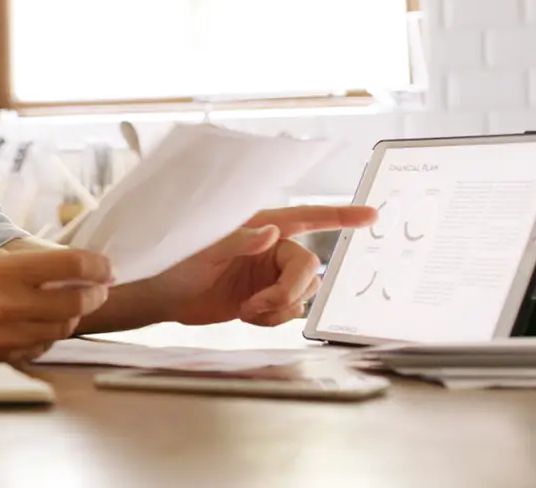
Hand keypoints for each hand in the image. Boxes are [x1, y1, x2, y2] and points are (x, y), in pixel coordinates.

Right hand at [0, 248, 113, 362]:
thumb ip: (24, 265)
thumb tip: (68, 266)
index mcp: (5, 272)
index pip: (71, 265)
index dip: (98, 265)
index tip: (107, 267)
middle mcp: (11, 304)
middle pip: (77, 301)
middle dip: (96, 294)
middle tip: (99, 289)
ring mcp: (9, 335)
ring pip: (63, 328)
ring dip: (72, 316)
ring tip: (69, 306)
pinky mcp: (4, 358)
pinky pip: (42, 348)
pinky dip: (49, 336)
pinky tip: (41, 326)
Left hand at [129, 205, 377, 328]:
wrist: (163, 296)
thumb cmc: (174, 262)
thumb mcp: (202, 249)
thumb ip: (238, 240)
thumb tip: (272, 233)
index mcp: (259, 226)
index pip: (306, 216)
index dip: (340, 216)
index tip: (372, 215)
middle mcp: (271, 249)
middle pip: (310, 267)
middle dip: (290, 290)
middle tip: (258, 305)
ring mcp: (270, 275)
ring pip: (303, 293)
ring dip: (280, 307)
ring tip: (247, 310)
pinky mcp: (267, 299)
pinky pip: (290, 312)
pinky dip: (274, 318)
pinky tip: (248, 315)